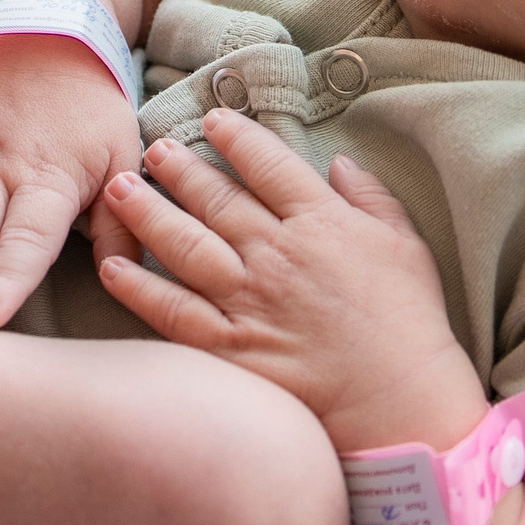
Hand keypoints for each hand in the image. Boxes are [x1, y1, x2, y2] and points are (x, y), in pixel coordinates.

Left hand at [94, 108, 483, 451]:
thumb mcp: (406, 246)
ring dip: (147, 212)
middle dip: (180, 167)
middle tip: (154, 148)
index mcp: (322, 222)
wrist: (403, 404)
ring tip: (120, 188)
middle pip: (216, 198)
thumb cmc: (412, 326)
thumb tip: (341, 164)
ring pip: (184, 243)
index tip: (212, 120)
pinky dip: (138, 287)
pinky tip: (111, 266)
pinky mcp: (229, 348)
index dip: (236, 137)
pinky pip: (171, 311)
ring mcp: (248, 300)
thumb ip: (373, 198)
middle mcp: (277, 253)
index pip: (268, 164)